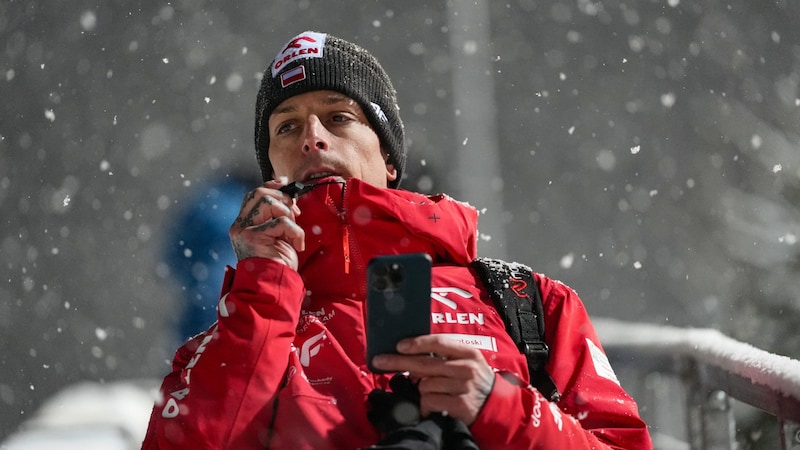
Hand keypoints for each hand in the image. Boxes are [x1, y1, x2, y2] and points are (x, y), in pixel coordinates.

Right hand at [229, 180, 304, 268]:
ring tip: (293, 233)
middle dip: (283, 199)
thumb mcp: (278, 235)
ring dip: (288, 215)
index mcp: (243, 224)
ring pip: (268, 202)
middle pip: (259, 193)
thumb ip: (277, 216)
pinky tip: (297, 245)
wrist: (272, 288)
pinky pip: (282, 222)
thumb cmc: (277, 264)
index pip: (254, 195)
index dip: (271, 186)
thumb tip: (287, 192)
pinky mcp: (253, 238)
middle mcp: (239, 226)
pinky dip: (296, 232)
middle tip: (295, 215)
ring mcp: (244, 231)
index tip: (286, 185)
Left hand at [370, 335, 495, 425]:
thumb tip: (410, 353)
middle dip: (398, 361)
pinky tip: (434, 407)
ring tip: (435, 394)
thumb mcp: (467, 363)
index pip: (440, 342)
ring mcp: (463, 387)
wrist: (496, 408)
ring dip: (423, 390)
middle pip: (425, 363)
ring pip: (425, 385)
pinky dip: (426, 406)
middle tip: (379, 361)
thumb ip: (445, 356)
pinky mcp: (460, 405)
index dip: (417, 343)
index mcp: (468, 353)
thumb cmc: (474, 382)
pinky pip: (429, 401)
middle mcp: (466, 368)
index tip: (399, 345)